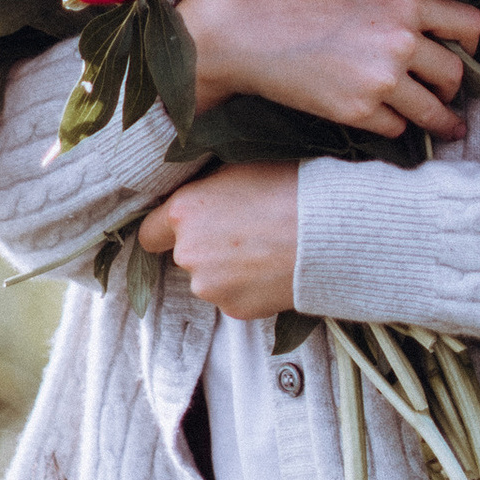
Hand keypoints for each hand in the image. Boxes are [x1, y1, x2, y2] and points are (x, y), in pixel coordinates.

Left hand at [137, 163, 300, 318]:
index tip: (187, 227)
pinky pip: (234, 298)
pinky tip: (273, 269)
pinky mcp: (235, 311)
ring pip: (209, 280)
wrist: (330, 233)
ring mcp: (210, 287)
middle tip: (244, 231)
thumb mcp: (239, 167)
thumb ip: (207, 187)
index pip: (150, 233)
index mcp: (184, 212)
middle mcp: (188, 254)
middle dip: (206, 247)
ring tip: (265, 250)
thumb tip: (200, 194)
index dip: (167, 230)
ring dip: (227, 270)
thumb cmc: (289, 189)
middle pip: (184, 256)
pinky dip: (249, 288)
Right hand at [182, 0, 479, 138]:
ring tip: (444, 123)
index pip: (469, 27)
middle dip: (455, 83)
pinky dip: (398, 125)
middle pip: (456, 74)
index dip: (471, 40)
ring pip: (433, 111)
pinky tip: (392, 119)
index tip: (464, 50)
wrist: (239, 29)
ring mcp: (379, 82)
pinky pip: (397, 128)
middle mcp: (400, 44)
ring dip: (440, 117)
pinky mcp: (355, 112)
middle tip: (447, 88)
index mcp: (403, 2)